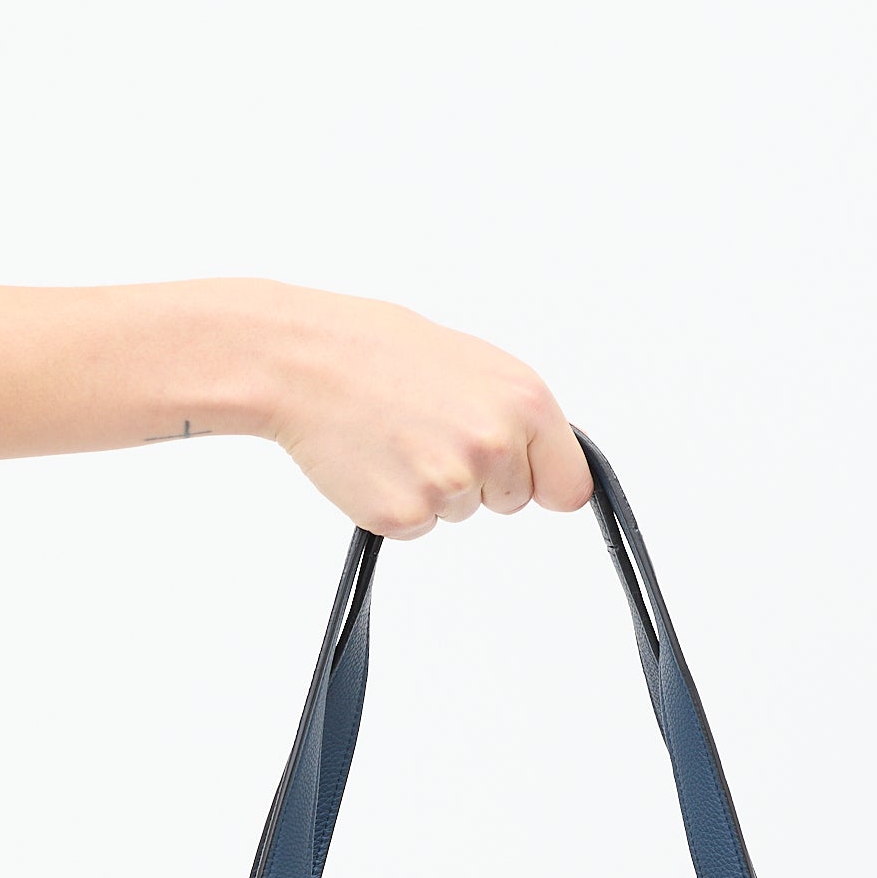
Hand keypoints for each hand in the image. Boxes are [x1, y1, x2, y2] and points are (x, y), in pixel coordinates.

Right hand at [244, 282, 593, 537]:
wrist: (306, 361)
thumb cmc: (382, 351)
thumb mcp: (474, 363)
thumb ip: (518, 414)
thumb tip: (549, 460)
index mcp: (525, 403)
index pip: (570, 485)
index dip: (543, 482)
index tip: (528, 478)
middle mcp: (495, 446)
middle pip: (512, 501)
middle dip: (480, 477)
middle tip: (431, 430)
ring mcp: (450, 486)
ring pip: (461, 512)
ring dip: (433, 486)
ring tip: (398, 434)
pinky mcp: (405, 516)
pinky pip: (417, 525)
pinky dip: (397, 502)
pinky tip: (376, 459)